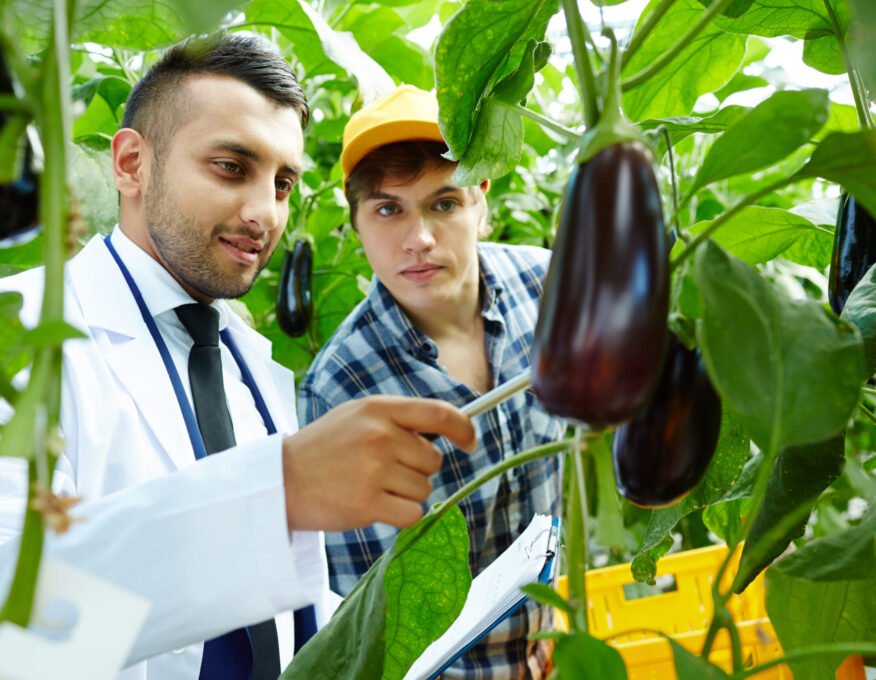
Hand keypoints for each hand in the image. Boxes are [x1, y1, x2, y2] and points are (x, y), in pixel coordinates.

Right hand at [282, 396, 475, 530]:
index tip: (470, 442)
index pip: (439, 413)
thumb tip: (445, 428)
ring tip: (371, 486)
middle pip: (433, 460)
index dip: (463, 428)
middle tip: (384, 471)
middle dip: (417, 469)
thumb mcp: (356, 416)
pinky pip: (412, 514)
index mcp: (378, 409)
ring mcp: (374, 470)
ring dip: (406, 493)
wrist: (281, 481)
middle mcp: (380, 436)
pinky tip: (375, 507)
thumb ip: (396, 418)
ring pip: (424, 488)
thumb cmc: (322, 448)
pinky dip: (400, 515)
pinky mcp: (368, 503)